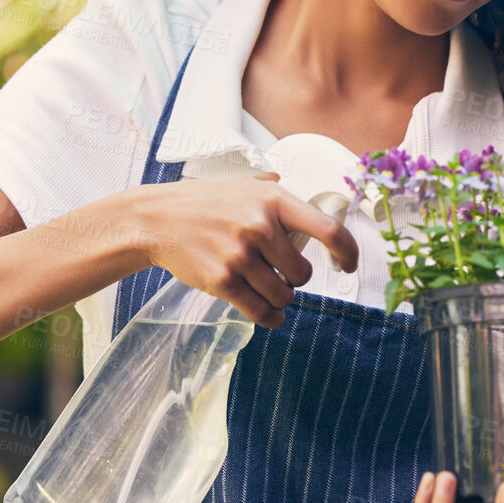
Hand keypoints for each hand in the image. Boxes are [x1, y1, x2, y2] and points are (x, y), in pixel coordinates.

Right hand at [125, 171, 359, 327]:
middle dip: (295, 279)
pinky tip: (270, 315)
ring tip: (266, 289)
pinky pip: (260, 311)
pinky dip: (270, 318)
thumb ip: (271, 189)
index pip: (328, 229)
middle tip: (279, 274)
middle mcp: (260, 225)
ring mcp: (240, 254)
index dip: (348, 252)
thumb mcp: (241, 184)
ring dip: (279, 299)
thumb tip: (293, 187)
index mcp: (274, 199)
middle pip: (303, 273)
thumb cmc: (203, 202)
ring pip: (283, 295)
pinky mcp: (222, 280)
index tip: (349, 265)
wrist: (155, 219)